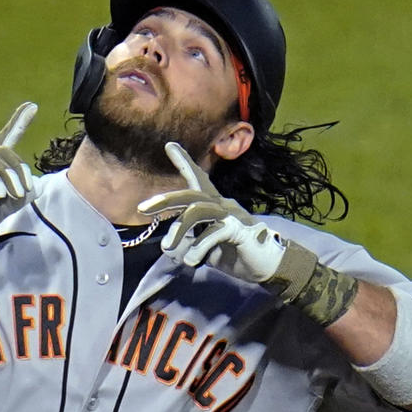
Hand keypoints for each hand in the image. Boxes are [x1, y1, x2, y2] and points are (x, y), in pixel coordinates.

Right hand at [0, 102, 37, 241]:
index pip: (5, 140)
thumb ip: (19, 199)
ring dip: (8, 177)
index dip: (18, 123)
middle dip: (20, 169)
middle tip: (25, 191)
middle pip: (5, 150)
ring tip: (13, 195)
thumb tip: (39, 186)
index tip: (32, 106)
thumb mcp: (0, 210)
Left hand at [137, 142, 285, 283]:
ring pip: (199, 211)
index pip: (198, 180)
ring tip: (167, 248)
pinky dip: (199, 247)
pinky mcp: (241, 229)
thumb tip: (171, 246)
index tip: (170, 145)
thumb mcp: (206, 249)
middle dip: (166, 199)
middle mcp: (223, 205)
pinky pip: (215, 232)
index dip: (185, 162)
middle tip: (143, 208)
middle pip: (191, 194)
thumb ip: (190, 243)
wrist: (268, 266)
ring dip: (179, 229)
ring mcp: (233, 215)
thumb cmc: (236, 255)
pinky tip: (191, 260)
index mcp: (215, 206)